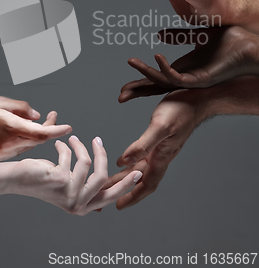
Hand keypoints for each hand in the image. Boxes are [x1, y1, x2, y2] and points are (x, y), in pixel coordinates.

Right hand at [0, 97, 71, 161]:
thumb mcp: (2, 101)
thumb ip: (24, 108)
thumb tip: (39, 116)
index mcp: (11, 127)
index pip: (41, 132)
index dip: (57, 130)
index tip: (69, 126)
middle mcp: (9, 143)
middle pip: (37, 139)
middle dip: (48, 128)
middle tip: (53, 116)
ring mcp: (3, 153)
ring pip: (29, 144)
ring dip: (36, 134)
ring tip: (39, 120)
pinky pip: (18, 149)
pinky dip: (24, 140)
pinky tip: (22, 130)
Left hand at [9, 135, 141, 214]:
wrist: (19, 180)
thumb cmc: (44, 181)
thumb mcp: (70, 186)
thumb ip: (86, 185)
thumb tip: (106, 179)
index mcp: (83, 208)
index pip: (111, 196)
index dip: (126, 184)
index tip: (137, 172)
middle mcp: (78, 205)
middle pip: (103, 178)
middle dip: (103, 157)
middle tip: (99, 140)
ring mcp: (69, 194)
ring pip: (87, 163)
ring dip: (80, 147)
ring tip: (72, 139)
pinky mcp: (60, 181)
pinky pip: (71, 157)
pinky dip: (65, 148)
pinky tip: (59, 145)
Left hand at [110, 75, 258, 208]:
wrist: (197, 98)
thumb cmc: (180, 110)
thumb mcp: (160, 126)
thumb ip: (143, 144)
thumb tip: (124, 162)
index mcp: (162, 157)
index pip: (147, 184)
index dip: (133, 196)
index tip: (118, 205)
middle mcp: (161, 156)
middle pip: (140, 178)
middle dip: (124, 189)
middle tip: (106, 195)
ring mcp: (161, 148)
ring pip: (140, 167)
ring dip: (125, 175)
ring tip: (109, 181)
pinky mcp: (160, 139)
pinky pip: (143, 156)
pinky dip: (132, 160)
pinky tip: (124, 160)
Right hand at [119, 26, 258, 101]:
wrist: (251, 47)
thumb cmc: (230, 41)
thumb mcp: (199, 35)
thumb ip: (179, 35)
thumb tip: (158, 34)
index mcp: (184, 69)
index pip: (157, 78)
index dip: (141, 80)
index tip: (125, 85)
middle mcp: (186, 78)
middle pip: (156, 87)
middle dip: (138, 90)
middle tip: (120, 95)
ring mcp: (193, 80)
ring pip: (163, 81)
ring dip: (146, 73)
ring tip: (131, 61)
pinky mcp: (200, 79)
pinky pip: (179, 78)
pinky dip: (166, 68)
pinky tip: (157, 56)